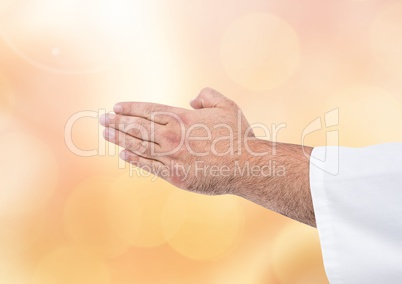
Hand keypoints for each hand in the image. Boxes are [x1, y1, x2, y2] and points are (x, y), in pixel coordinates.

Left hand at [100, 87, 260, 194]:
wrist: (245, 165)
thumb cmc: (238, 135)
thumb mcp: (227, 106)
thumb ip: (208, 96)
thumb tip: (192, 99)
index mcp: (182, 118)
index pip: (148, 110)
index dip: (130, 108)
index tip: (115, 107)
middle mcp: (172, 136)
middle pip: (138, 127)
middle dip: (117, 122)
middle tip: (101, 119)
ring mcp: (171, 157)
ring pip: (139, 145)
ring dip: (120, 139)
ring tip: (105, 133)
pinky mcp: (175, 176)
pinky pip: (149, 166)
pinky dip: (135, 159)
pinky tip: (123, 154)